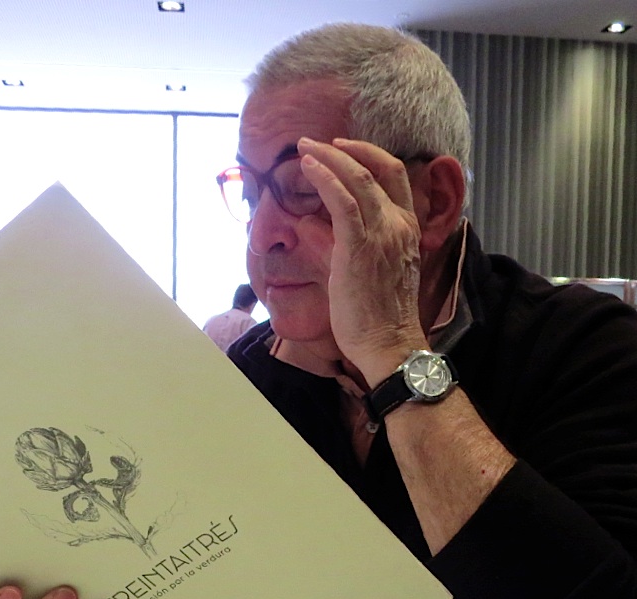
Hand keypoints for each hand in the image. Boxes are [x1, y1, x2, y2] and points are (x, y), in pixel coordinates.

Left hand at [297, 137, 426, 381]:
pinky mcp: (359, 247)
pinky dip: (324, 179)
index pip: (394, 177)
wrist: (389, 344)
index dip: (368, 156)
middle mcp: (398, 224)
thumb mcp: (366, 273)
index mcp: (406, 229)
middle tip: (315, 143)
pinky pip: (342, 201)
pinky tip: (308, 168)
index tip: (342, 150)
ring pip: (358, 179)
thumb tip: (314, 227)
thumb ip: (342, 246)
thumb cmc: (378, 317)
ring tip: (304, 149)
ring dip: (328, 158)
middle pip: (378, 168)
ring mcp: (382, 233)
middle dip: (345, 149)